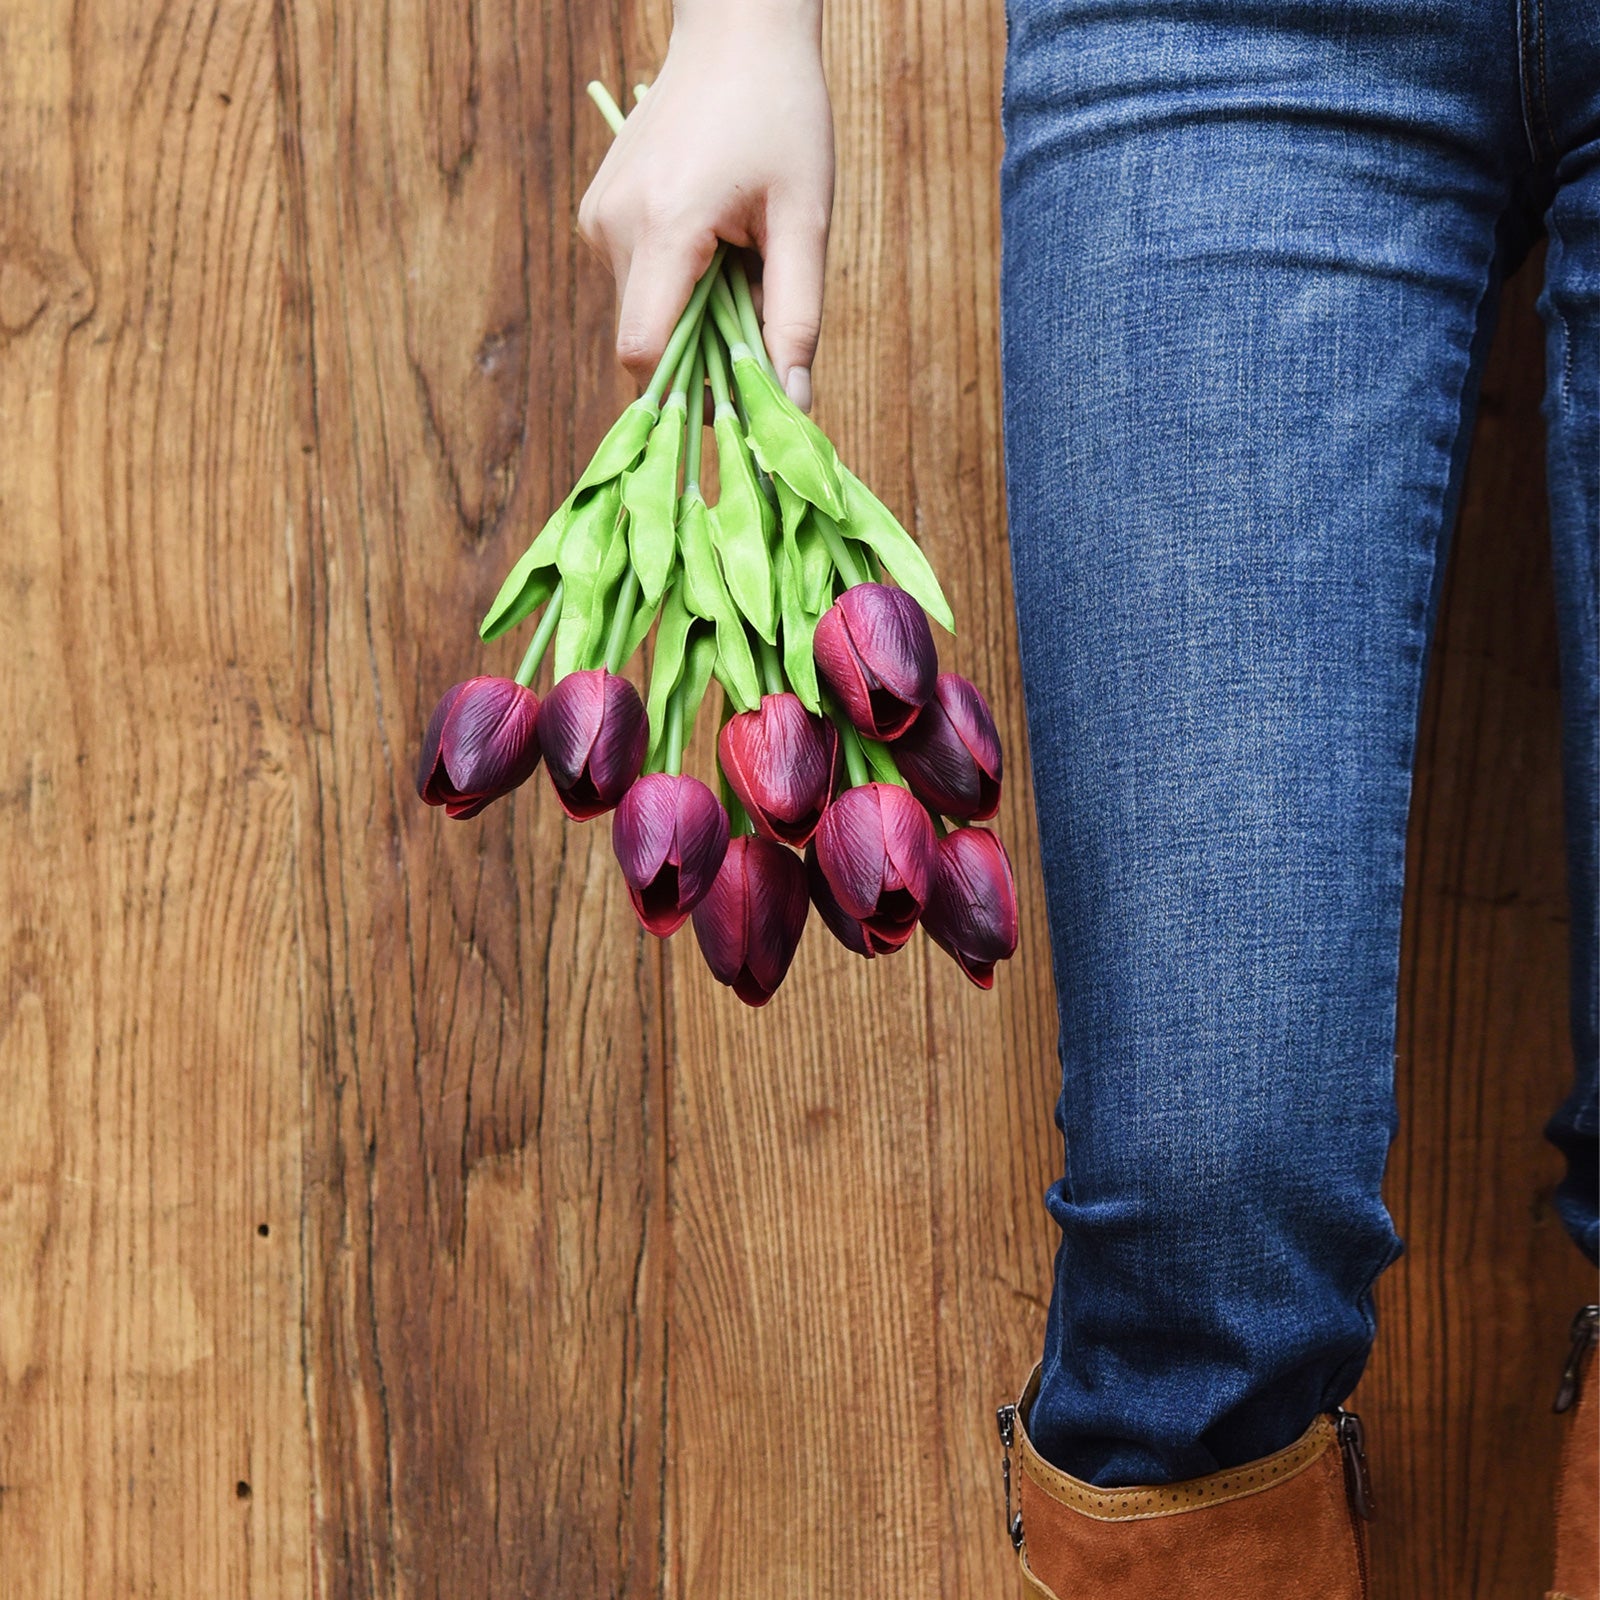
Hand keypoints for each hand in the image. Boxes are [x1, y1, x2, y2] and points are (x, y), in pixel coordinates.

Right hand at [577, 5, 832, 409]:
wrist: (735, 28)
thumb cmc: (781, 113)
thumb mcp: (805, 218)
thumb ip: (795, 316)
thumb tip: (792, 401)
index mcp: (662, 227)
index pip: (644, 353)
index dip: (687, 389)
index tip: (734, 399)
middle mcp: (612, 227)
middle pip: (645, 341)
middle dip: (701, 350)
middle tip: (754, 312)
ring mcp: (598, 218)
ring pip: (641, 314)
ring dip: (691, 314)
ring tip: (735, 259)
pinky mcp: (599, 213)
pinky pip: (636, 281)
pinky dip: (676, 283)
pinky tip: (711, 239)